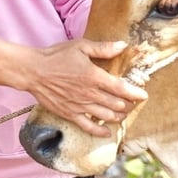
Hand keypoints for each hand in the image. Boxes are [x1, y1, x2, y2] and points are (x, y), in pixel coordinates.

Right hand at [25, 39, 146, 137]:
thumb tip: (123, 45)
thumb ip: (103, 48)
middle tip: (133, 104)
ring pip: (106, 116)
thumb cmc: (57, 56)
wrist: (34, 71)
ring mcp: (80, 106)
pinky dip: (100, 131)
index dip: (135, 93)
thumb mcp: (81, 46)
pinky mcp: (70, 114)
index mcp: (94, 76)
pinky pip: (88, 126)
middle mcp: (90, 94)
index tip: (143, 95)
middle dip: (128, 105)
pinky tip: (107, 132)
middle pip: (116, 104)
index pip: (121, 88)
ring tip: (124, 114)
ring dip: (118, 117)